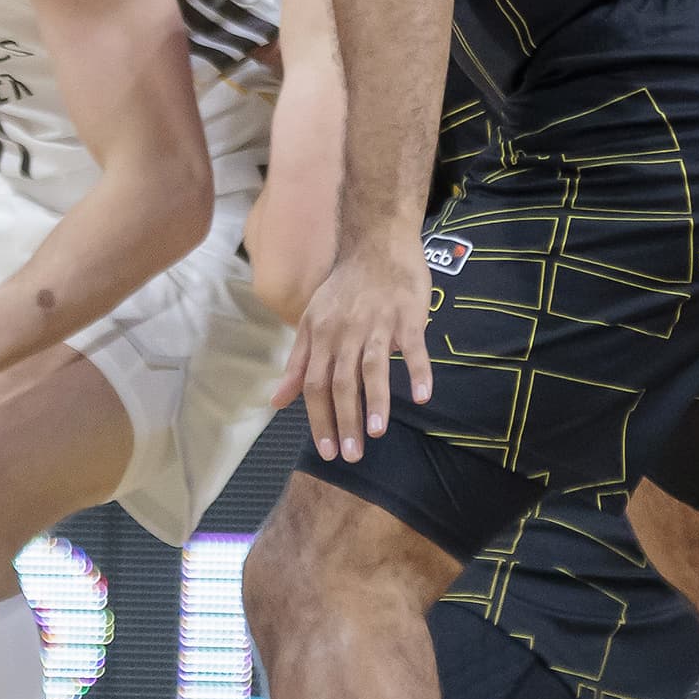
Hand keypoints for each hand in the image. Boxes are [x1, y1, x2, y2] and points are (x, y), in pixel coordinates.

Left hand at [277, 242, 433, 461]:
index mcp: (322, 335)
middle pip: (342, 382)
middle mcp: (347, 331)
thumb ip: (298, 364)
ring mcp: (379, 323)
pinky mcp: (408, 316)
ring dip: (376, 401)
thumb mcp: (312, 322)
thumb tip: (277, 401)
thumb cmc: (344, 288)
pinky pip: (414, 347)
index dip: (319, 419)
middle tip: (352, 455)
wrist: (376, 242)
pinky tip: (421, 396)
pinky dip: (417, 371)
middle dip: (346, 421)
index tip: (327, 451)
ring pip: (374, 367)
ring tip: (378, 433)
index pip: (316, 385)